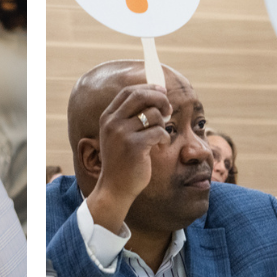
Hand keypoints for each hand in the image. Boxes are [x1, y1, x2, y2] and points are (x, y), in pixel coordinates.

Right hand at [86, 83, 172, 231]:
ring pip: (154, 115)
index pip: (129, 92)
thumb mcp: (119, 135)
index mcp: (107, 117)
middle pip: (141, 96)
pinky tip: (160, 147)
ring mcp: (122, 133)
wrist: (114, 187)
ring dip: (163, 124)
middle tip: (169, 110)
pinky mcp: (134, 146)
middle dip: (160, 99)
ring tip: (159, 137)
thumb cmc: (122, 160)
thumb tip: (159, 96)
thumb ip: (131, 116)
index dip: (148, 88)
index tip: (162, 92)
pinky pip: (159, 131)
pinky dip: (164, 138)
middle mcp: (112, 122)